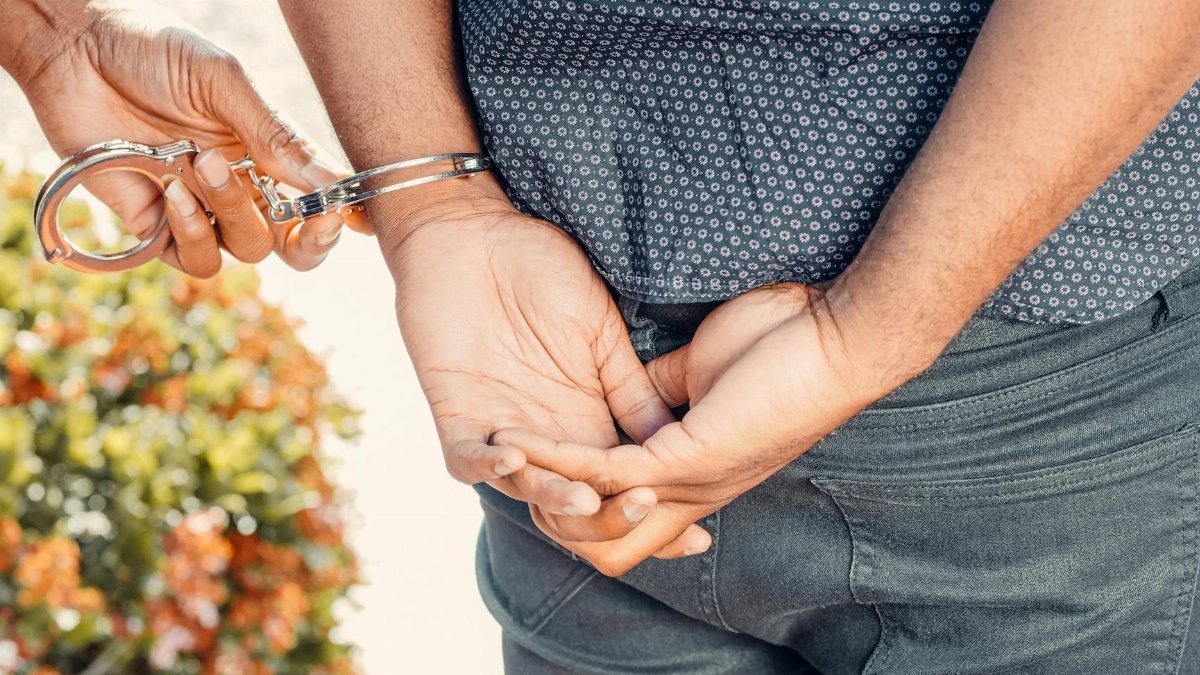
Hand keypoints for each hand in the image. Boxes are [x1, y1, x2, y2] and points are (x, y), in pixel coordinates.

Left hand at [13, 0, 365, 275]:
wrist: (75, 51)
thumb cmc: (153, 52)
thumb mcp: (223, 82)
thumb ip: (274, 135)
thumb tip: (326, 184)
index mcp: (270, 153)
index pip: (320, 200)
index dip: (341, 218)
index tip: (347, 215)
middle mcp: (243, 187)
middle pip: (296, 245)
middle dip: (312, 242)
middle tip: (312, 222)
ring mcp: (203, 210)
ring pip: (248, 250)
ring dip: (236, 214)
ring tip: (204, 164)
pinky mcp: (159, 226)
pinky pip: (195, 258)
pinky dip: (192, 233)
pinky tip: (172, 189)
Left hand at [381, 177, 707, 553]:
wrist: (475, 234)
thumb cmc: (540, 270)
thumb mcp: (601, 332)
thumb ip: (631, 387)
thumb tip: (675, 435)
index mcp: (586, 417)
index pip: (617, 478)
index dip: (644, 500)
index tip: (688, 520)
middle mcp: (545, 433)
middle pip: (574, 497)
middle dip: (603, 513)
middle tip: (637, 506)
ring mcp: (498, 428)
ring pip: (523, 488)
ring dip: (551, 496)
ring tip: (583, 497)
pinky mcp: (454, 415)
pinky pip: (466, 458)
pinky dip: (488, 465)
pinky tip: (515, 458)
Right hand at [494, 282, 892, 575]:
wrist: (834, 333)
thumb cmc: (782, 345)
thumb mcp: (701, 373)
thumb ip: (659, 394)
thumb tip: (629, 394)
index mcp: (694, 476)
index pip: (624, 517)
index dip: (579, 501)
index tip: (538, 462)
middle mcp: (689, 494)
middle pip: (601, 546)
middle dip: (551, 514)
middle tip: (510, 468)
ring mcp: (687, 482)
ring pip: (591, 522)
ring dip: (543, 489)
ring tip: (500, 452)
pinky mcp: (685, 458)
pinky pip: (600, 474)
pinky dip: (554, 458)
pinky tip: (517, 435)